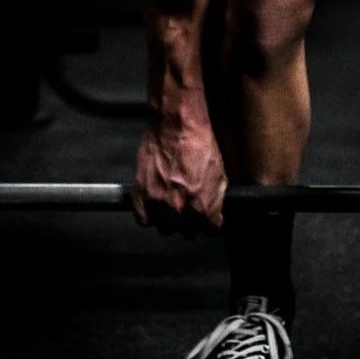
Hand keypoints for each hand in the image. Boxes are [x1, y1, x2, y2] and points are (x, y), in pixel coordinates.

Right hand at [131, 112, 226, 236]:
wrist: (177, 125)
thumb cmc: (199, 144)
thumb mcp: (219, 173)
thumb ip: (216, 199)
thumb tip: (214, 212)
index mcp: (202, 207)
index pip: (209, 230)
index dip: (209, 222)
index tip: (207, 217)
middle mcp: (180, 211)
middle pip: (186, 233)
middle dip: (189, 222)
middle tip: (188, 207)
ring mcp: (158, 204)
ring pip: (164, 228)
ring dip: (169, 219)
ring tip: (171, 205)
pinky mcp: (141, 195)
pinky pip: (143, 219)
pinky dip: (148, 214)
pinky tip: (154, 204)